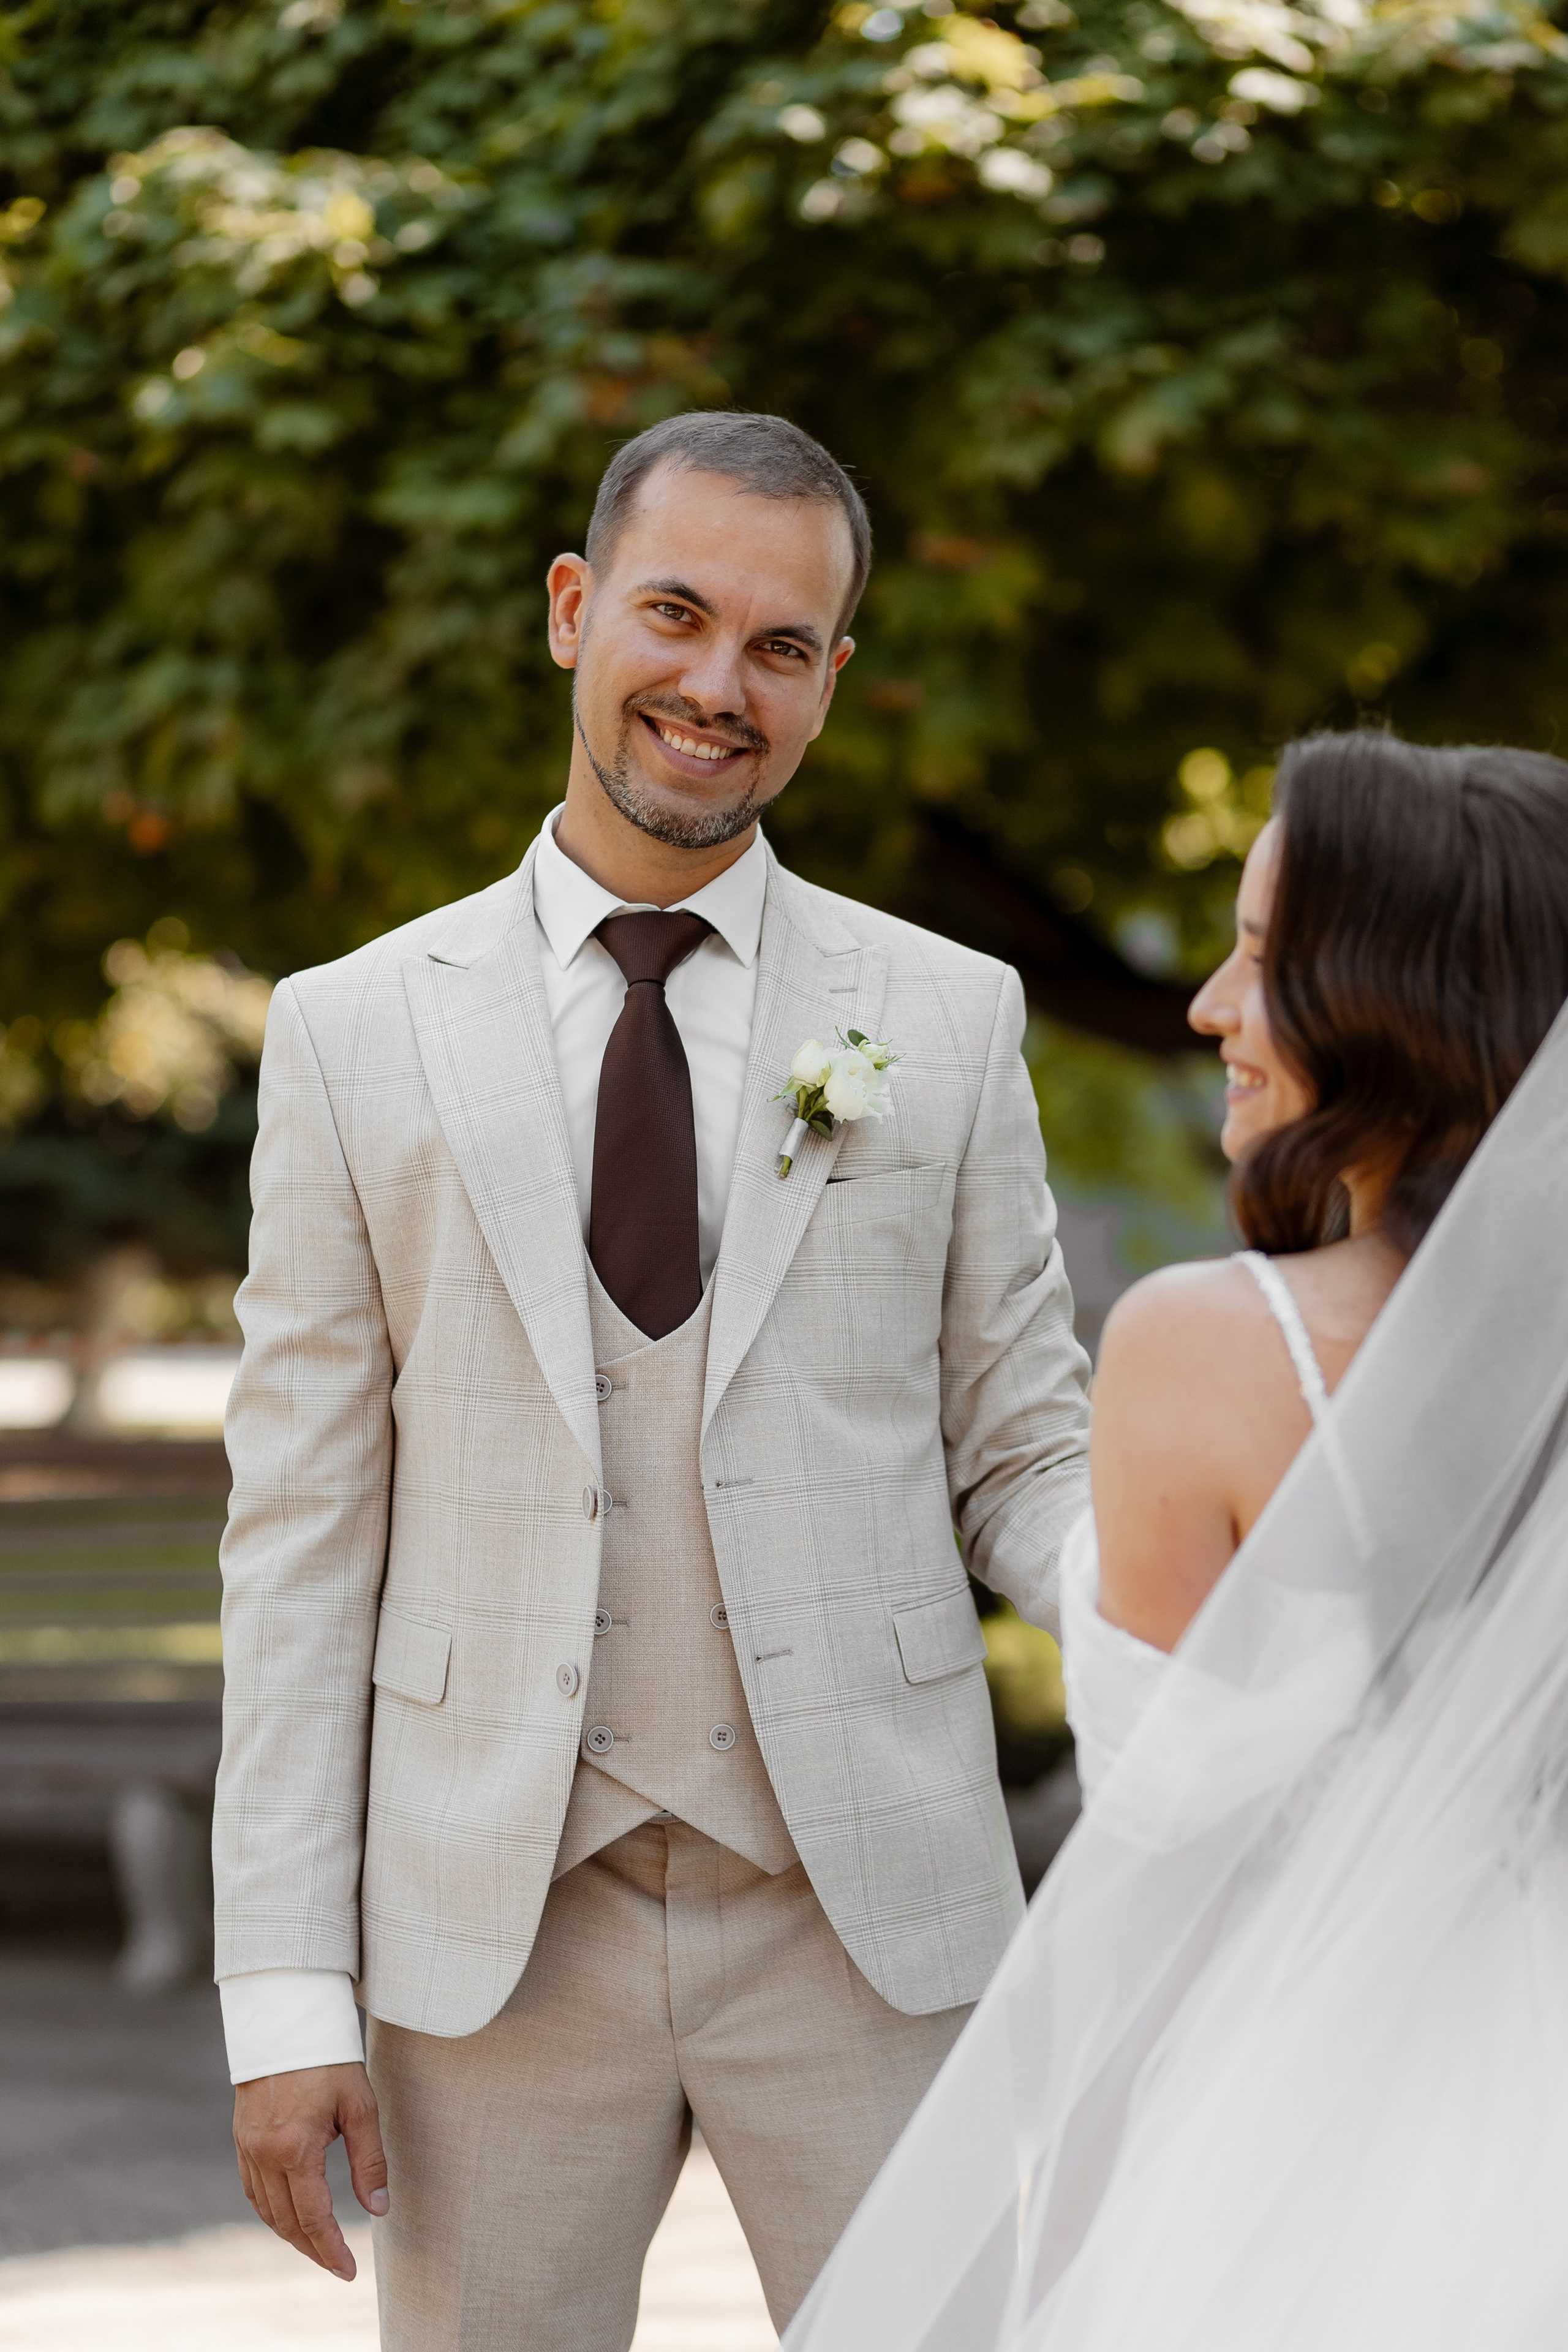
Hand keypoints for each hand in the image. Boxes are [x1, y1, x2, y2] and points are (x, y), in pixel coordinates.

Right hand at [233, 2061, 387, 2279]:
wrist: (286, 2018)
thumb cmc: (329, 2057)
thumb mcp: (360, 2105)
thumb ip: (369, 2160)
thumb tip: (379, 2208)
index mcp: (294, 2147)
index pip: (312, 2217)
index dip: (330, 2249)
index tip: (348, 2271)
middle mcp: (264, 2153)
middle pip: (286, 2222)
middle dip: (312, 2250)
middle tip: (336, 2267)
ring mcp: (247, 2146)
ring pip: (265, 2210)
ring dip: (290, 2235)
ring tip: (317, 2248)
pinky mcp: (241, 2138)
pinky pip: (252, 2189)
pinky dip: (271, 2211)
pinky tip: (289, 2216)